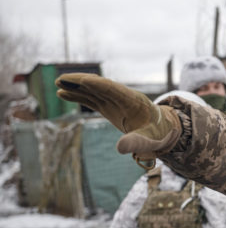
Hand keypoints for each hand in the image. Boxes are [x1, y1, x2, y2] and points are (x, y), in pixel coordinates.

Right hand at [56, 73, 181, 160]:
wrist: (164, 129)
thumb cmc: (159, 134)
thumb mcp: (151, 140)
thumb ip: (137, 143)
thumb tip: (119, 149)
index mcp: (134, 101)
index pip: (114, 90)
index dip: (99, 85)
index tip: (84, 80)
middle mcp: (123, 98)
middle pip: (100, 86)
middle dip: (82, 82)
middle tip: (62, 79)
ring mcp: (115, 102)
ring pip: (93, 91)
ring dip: (77, 87)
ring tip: (58, 83)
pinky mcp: (110, 108)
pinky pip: (92, 99)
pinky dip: (79, 96)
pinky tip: (63, 93)